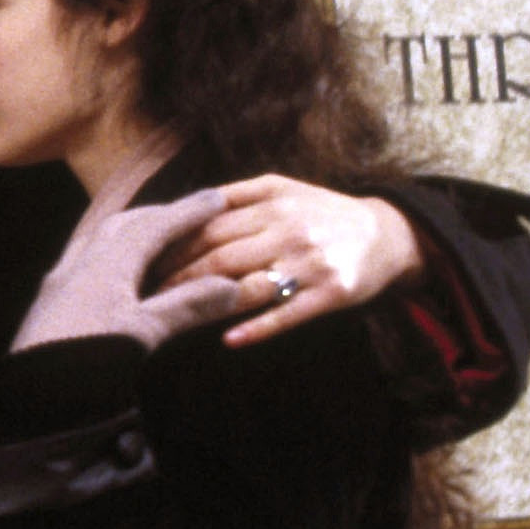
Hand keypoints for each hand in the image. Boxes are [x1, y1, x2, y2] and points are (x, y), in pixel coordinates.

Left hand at [14, 189, 247, 349]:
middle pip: (124, 226)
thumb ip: (186, 305)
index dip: (188, 211)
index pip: (153, 226)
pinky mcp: (51, 302)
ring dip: (133, 232)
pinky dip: (112, 254)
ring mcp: (61, 282)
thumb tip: (233, 286)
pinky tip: (119, 272)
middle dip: (160, 215)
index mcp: (104, 264)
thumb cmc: (87, 363)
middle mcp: (79, 263)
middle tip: (192, 214)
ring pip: (100, 242)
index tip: (219, 197)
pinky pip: (85, 261)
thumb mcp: (144, 334)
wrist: (30, 399)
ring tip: (160, 237)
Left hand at [156, 174, 424, 347]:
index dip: (169, 245)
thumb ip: (235, 194)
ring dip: (204, 301)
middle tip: (142, 294)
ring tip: (169, 315)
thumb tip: (183, 206)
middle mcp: (290, 229)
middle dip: (175, 276)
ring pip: (247, 283)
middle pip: (218, 255)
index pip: (207, 226)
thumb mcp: (283, 189)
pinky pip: (287, 314)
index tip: (139, 262)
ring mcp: (311, 262)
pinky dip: (256, 328)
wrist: (390, 236)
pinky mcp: (332, 293)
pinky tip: (228, 339)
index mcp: (272, 202)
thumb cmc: (323, 212)